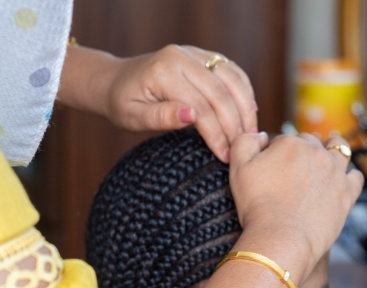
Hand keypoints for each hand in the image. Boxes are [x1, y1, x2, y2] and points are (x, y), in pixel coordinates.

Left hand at [59, 44, 257, 161]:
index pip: (200, 105)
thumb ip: (161, 117)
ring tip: (251, 134)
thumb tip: (191, 116)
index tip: (224, 157)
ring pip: (231, 77)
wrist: (115, 81)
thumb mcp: (132, 117)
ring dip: (245, 106)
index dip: (216, 133)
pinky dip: (244, 90)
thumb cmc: (122, 103)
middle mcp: (181, 56)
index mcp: (164, 71)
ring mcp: (193, 52)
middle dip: (234, 123)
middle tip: (242, 150)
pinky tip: (250, 111)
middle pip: (220, 91)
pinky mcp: (202, 54)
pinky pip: (231, 70)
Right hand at [227, 132, 362, 283]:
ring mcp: (335, 171)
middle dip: (303, 152)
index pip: (284, 140)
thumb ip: (244, 142)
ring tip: (326, 159)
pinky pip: (356, 176)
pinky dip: (349, 177)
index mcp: (290, 143)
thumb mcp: (238, 169)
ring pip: (340, 149)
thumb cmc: (257, 207)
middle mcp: (316, 152)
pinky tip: (341, 182)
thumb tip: (260, 136)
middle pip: (311, 143)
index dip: (277, 153)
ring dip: (333, 149)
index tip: (273, 169)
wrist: (281, 238)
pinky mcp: (347, 192)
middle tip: (294, 171)